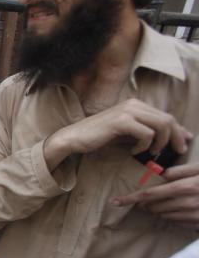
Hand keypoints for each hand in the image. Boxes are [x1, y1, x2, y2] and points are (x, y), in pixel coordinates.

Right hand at [44, 99, 190, 169]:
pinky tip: (133, 151)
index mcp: (136, 105)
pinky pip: (147, 134)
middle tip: (178, 151)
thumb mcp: (126, 135)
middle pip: (168, 119)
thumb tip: (169, 138)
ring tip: (152, 153)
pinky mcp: (121, 121)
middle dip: (176, 137)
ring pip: (161, 125)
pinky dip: (144, 145)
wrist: (73, 139)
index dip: (179, 130)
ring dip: (161, 142)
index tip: (184, 143)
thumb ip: (146, 134)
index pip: (166, 115)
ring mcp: (127, 111)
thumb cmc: (98, 139)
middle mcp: (134, 104)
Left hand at [112, 161, 198, 228]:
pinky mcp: (197, 224)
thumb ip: (180, 171)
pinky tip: (182, 208)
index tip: (115, 201)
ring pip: (163, 215)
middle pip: (153, 207)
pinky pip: (176, 222)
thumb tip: (162, 175)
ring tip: (172, 201)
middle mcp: (187, 203)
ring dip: (160, 209)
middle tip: (150, 198)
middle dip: (147, 203)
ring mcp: (193, 215)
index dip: (131, 198)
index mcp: (185, 186)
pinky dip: (174, 216)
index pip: (150, 194)